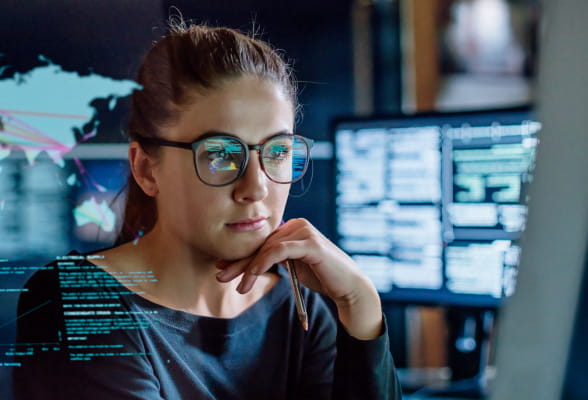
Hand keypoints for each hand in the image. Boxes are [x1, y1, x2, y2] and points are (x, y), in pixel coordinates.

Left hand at [216, 218, 383, 339]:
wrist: (348, 288)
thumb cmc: (322, 277)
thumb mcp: (293, 266)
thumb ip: (275, 259)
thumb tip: (247, 262)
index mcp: (293, 228)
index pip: (262, 241)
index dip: (241, 255)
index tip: (222, 267)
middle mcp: (298, 224)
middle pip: (262, 244)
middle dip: (239, 261)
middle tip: (220, 275)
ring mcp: (305, 231)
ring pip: (268, 248)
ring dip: (249, 268)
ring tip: (238, 287)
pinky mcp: (311, 243)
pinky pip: (279, 251)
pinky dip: (262, 263)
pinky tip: (252, 277)